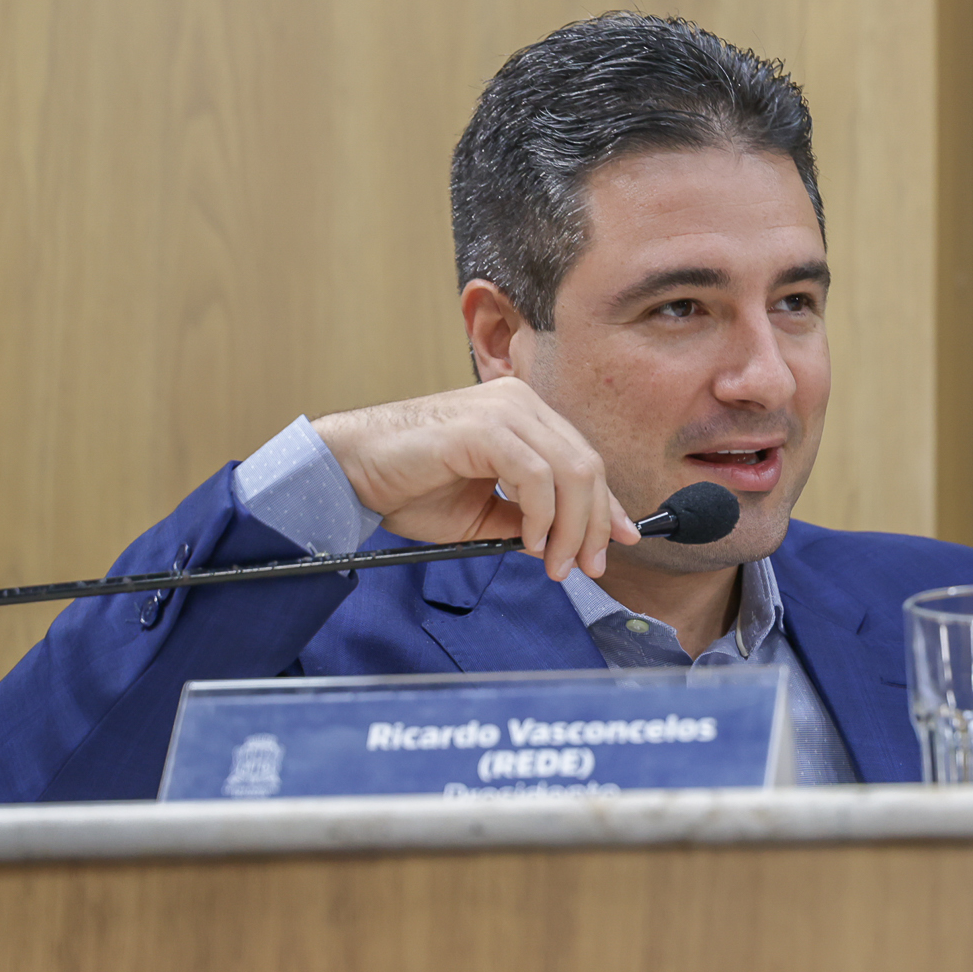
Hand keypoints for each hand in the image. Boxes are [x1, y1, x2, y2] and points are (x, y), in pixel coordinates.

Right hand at [312, 378, 637, 580]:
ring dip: (571, 528)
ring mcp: (503, 410)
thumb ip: (526, 520)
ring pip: (571, 471)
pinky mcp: (483, 427)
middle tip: (588, 567)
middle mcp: (519, 403)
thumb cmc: (409, 486)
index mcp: (524, 415)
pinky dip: (542, 515)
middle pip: (587, 466)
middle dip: (595, 525)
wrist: (351, 470)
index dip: (608, 505)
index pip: (584, 459)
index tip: (622, 541)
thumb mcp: (483, 513)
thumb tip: (567, 544)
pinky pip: (535, 476)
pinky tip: (531, 542)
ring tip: (556, 564)